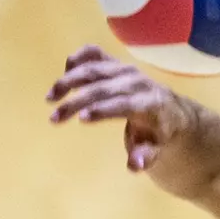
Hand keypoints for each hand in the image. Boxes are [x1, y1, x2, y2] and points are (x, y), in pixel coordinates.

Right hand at [46, 45, 195, 171]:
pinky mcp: (114, 62)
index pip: (124, 104)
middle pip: (103, 87)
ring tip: (50, 98)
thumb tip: (134, 165)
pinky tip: (64, 72)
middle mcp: (136, 81)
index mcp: (150, 103)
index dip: (103, 109)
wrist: (169, 109)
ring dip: (69, 81)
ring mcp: (124, 69)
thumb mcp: (156, 149)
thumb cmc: (157, 134)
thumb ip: (146, 157)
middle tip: (54, 118)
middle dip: (76, 101)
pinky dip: (78, 58)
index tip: (80, 119)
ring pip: (94, 68)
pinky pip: (94, 53)